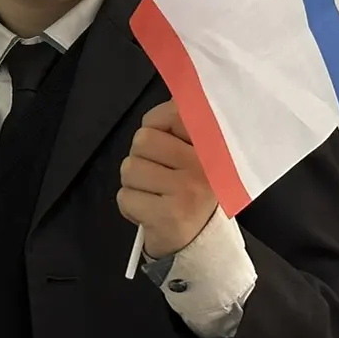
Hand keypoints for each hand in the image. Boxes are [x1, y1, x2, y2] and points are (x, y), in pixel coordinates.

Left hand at [118, 102, 218, 259]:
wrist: (200, 246)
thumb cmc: (191, 193)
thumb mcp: (197, 155)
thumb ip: (184, 125)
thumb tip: (175, 91)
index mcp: (213, 146)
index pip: (172, 112)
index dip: (157, 124)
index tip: (167, 141)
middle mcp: (204, 166)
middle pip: (142, 140)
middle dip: (142, 158)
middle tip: (161, 177)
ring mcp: (186, 191)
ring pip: (129, 168)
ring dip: (134, 183)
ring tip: (156, 195)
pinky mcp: (167, 216)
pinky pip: (125, 197)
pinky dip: (131, 207)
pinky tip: (151, 212)